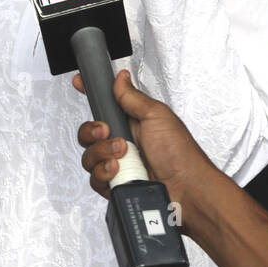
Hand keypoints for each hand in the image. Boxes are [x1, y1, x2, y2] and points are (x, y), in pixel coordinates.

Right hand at [74, 69, 213, 218]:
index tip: (80, 84)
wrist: (187, 189)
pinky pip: (95, 178)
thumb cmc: (180, 153)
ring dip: (102, 154)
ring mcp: (119, 165)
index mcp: (132, 122)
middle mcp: (123, 143)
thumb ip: (132, 97)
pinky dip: (103, 173)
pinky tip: (118, 171)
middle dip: (93, 132)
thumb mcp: (156, 115)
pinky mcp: (116, 185)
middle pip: (89, 133)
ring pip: (89, 157)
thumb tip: (121, 77)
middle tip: (108, 132)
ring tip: (121, 155)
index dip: (90, 95)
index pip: (105, 106)